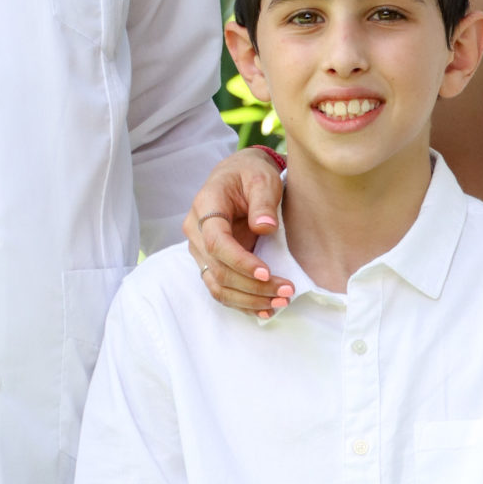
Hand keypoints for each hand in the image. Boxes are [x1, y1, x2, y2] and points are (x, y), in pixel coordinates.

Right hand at [184, 146, 292, 317]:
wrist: (239, 177)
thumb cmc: (251, 174)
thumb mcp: (262, 178)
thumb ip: (263, 201)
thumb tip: (265, 227)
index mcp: (205, 206)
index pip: (216, 242)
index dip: (240, 261)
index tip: (267, 273)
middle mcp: (196, 231)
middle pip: (218, 269)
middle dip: (252, 286)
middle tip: (286, 291)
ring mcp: (201, 250)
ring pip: (217, 285)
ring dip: (248, 299)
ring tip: (280, 302)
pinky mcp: (211, 263)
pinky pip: (221, 289)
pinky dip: (242, 303)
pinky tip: (264, 309)